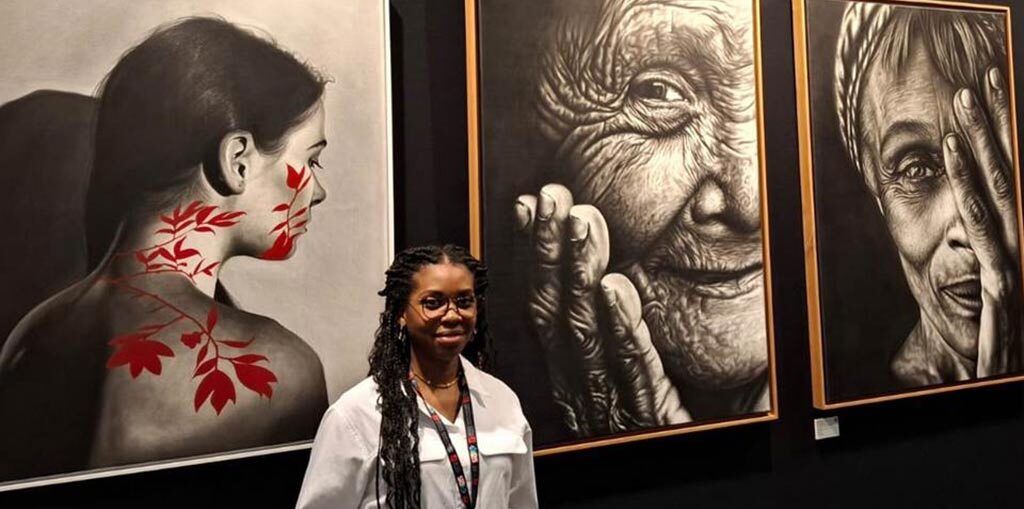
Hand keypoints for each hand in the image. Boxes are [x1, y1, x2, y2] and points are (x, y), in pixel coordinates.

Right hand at [514, 184, 689, 436]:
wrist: (713, 460)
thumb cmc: (681, 415)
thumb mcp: (646, 366)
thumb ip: (631, 322)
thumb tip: (622, 261)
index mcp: (578, 374)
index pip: (547, 306)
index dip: (536, 255)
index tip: (531, 207)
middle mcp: (585, 388)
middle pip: (557, 314)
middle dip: (550, 251)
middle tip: (551, 197)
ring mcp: (614, 405)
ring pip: (586, 334)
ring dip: (580, 274)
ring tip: (582, 222)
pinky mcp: (651, 419)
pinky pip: (633, 370)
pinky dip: (621, 327)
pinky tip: (614, 287)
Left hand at [946, 67, 1021, 376]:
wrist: (1009, 380)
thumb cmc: (1001, 337)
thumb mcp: (995, 285)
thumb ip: (985, 245)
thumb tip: (971, 205)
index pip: (1016, 173)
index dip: (1003, 133)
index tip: (989, 90)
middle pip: (1012, 172)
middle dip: (994, 126)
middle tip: (977, 82)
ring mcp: (1021, 262)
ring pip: (1001, 192)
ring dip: (980, 147)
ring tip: (961, 108)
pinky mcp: (1007, 287)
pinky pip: (986, 234)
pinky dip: (970, 196)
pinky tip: (955, 164)